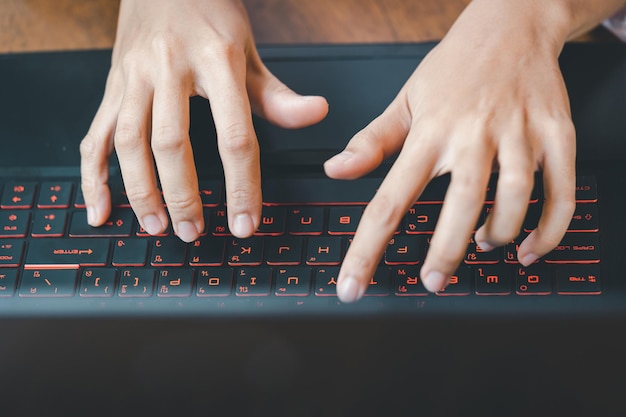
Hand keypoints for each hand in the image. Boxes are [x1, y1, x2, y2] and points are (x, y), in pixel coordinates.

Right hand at [80, 0, 327, 241]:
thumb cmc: (209, 14)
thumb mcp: (248, 50)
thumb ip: (277, 93)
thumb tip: (317, 114)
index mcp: (216, 60)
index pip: (234, 135)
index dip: (242, 185)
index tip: (245, 223)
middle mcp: (169, 67)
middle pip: (173, 142)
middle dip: (183, 195)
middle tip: (195, 232)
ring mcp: (133, 76)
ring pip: (129, 141)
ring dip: (140, 190)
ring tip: (156, 226)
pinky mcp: (111, 86)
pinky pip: (95, 134)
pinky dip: (93, 176)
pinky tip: (102, 209)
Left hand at [325, 1, 576, 301]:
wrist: (512, 23)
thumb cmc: (454, 67)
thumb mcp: (405, 100)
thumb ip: (371, 142)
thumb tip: (335, 171)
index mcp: (429, 131)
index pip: (390, 199)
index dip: (366, 250)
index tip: (352, 286)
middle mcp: (473, 132)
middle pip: (460, 204)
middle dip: (445, 252)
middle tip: (432, 281)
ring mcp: (519, 132)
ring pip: (514, 198)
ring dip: (498, 235)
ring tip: (482, 247)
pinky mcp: (557, 133)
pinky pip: (562, 190)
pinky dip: (550, 228)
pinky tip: (531, 247)